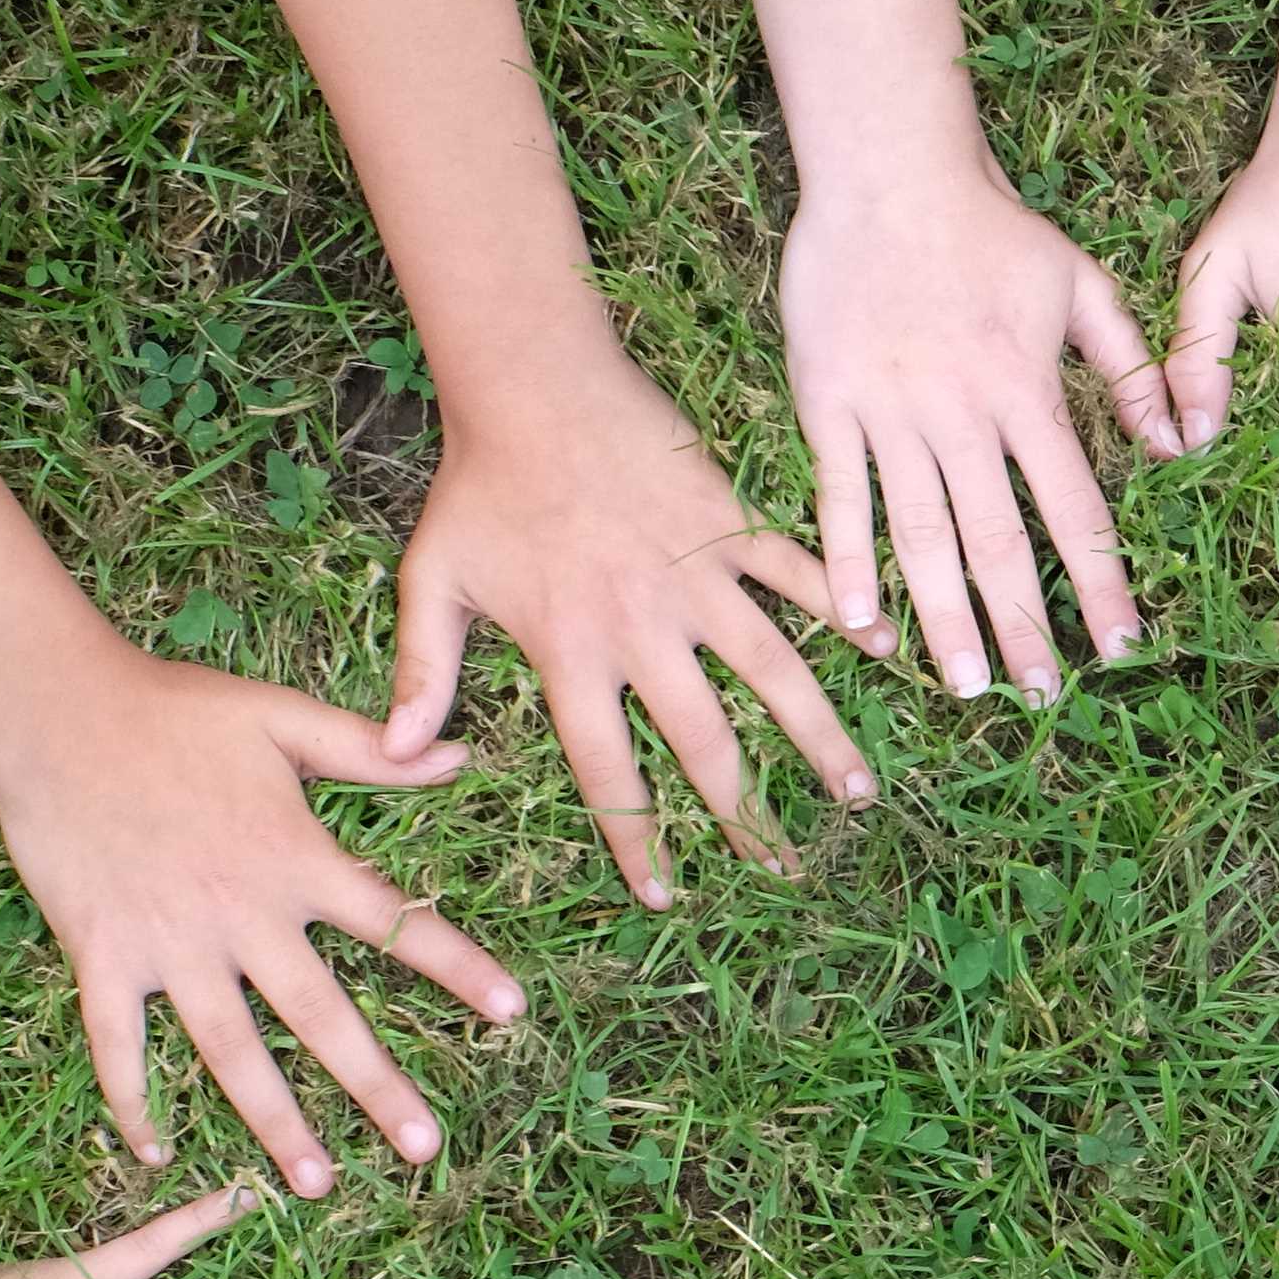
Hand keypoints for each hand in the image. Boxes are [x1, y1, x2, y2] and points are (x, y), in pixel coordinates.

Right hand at [0, 650, 528, 1188]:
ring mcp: (170, 945)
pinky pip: (117, 1043)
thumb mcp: (282, 717)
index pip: (393, 922)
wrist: (57, 713)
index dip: (458, 966)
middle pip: (320, 1016)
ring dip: (274, 1120)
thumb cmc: (174, 710)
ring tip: (315, 1183)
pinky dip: (131, 1099)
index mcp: (294, 860)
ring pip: (231, 1051)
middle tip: (424, 1150)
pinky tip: (155, 1153)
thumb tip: (461, 755)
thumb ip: (369, 749)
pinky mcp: (104, 956)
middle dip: (375, 1086)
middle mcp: (241, 916)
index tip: (513, 1013)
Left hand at [391, 360, 873, 908]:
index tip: (663, 895)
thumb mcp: (432, 581)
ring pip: (773, 672)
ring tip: (857, 791)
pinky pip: (796, 576)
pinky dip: (841, 610)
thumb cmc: (477, 485)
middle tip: (780, 867)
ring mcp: (695, 578)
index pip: (608, 770)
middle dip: (745, 814)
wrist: (533, 383)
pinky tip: (882, 649)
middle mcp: (643, 630)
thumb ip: (421, 672)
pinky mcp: (730, 526)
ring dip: (818, 735)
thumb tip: (396, 758)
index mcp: (571, 654)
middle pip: (705, 742)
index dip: (634, 838)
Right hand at [781, 157, 1182, 703]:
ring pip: (923, 534)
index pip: (1077, 510)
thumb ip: (1132, 363)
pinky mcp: (829, 404)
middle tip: (1038, 695)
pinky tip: (861, 624)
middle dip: (1023, 625)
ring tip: (964, 683)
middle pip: (1000, 541)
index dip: (1101, 584)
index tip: (1122, 647)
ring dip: (945, 615)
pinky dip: (849, 562)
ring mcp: (892, 414)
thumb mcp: (1082, 282)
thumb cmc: (990, 224)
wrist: (888, 168)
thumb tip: (1181, 441)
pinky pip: (842, 497)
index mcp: (1030, 392)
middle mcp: (964, 416)